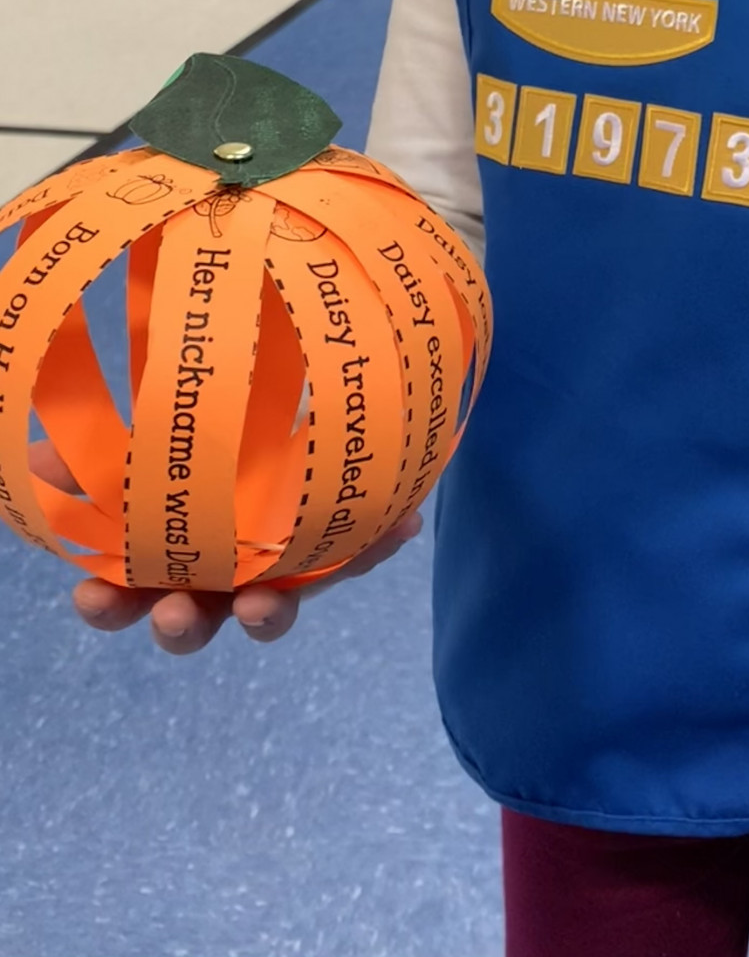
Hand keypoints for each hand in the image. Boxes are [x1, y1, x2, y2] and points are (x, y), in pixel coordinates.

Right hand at [28, 437, 423, 656]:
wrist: (283, 430)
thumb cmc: (201, 454)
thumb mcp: (145, 448)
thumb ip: (93, 455)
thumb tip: (33, 457)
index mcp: (161, 565)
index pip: (124, 598)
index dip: (108, 605)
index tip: (93, 595)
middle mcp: (212, 584)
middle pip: (191, 625)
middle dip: (179, 627)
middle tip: (174, 616)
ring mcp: (273, 576)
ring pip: (269, 610)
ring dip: (265, 615)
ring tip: (261, 608)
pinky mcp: (329, 555)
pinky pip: (353, 557)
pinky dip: (378, 543)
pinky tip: (402, 525)